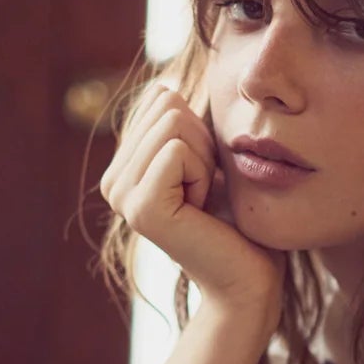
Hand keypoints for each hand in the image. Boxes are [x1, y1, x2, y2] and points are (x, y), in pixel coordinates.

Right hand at [102, 82, 283, 330]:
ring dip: (205, 159)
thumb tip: (165, 83)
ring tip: (204, 201)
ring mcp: (121, 195)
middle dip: (203, 142)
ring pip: (174, 122)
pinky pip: (176, 150)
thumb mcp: (206, 158)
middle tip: (207, 191)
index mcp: (124, 167)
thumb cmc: (238, 221)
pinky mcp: (141, 207)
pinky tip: (202, 211)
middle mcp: (113, 181)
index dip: (200, 131)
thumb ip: (182, 123)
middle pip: (167, 105)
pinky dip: (203, 175)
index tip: (205, 177)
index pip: (162, 97)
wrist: (250, 279)